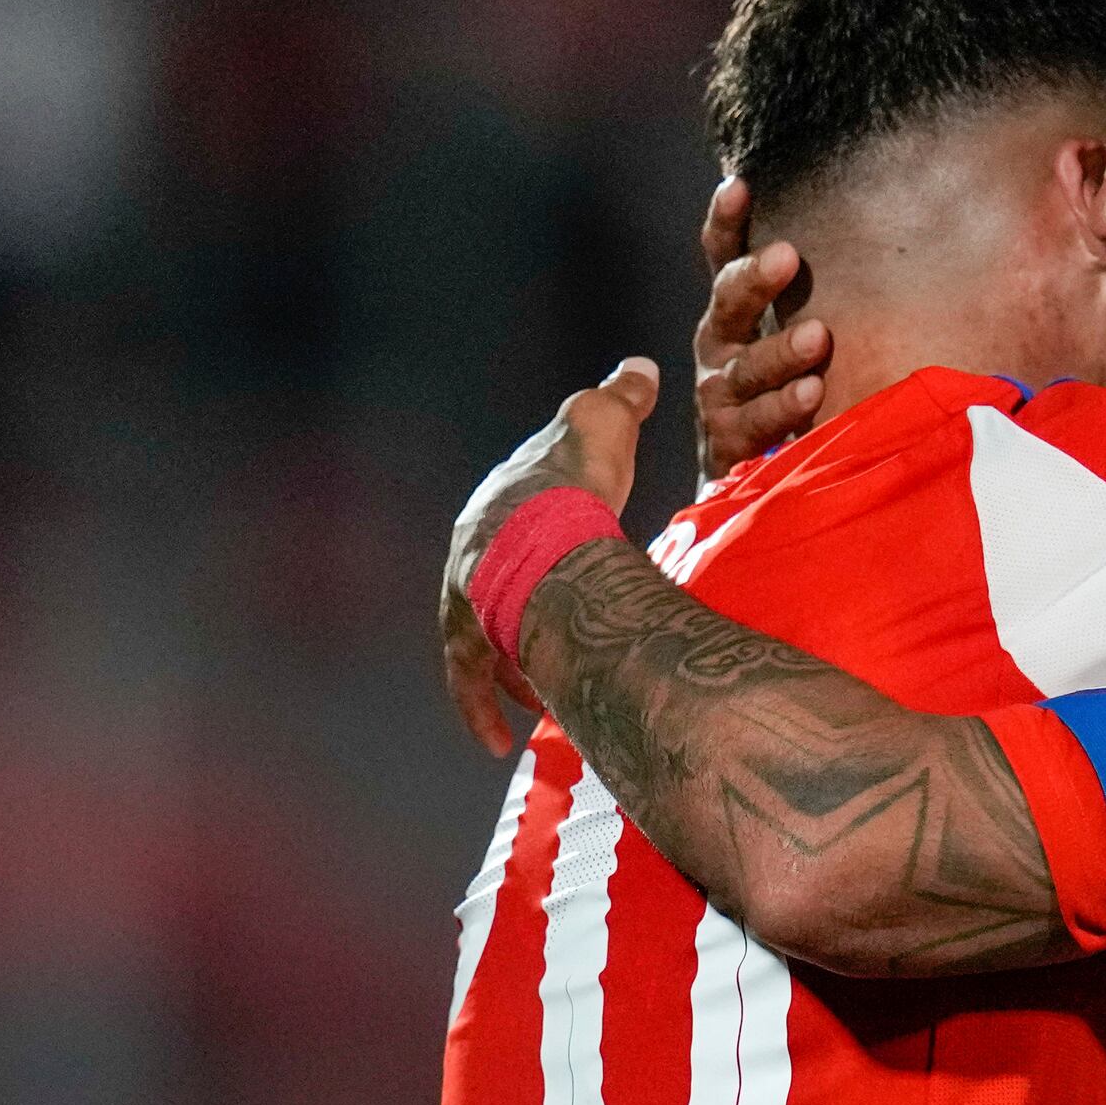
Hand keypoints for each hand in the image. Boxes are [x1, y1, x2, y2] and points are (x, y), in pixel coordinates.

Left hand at [439, 357, 661, 757]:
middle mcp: (466, 559)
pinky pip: (474, 684)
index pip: (500, 535)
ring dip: (498, 674)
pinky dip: (484, 708)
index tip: (542, 578)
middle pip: (478, 598)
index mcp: (491, 512)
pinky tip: (498, 737)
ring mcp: (467, 602)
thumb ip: (621, 399)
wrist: (545, 532)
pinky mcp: (477, 643)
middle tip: (529, 656)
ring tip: (528, 704)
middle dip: (503, 626)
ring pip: (475, 646)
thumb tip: (639, 367)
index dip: (524, 554)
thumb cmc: (575, 479)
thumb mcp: (602, 421)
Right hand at [695, 176, 829, 479]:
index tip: (739, 185)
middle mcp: (720, 345)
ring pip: (745, 365)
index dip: (726, 222)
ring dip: (780, 350)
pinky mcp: (729, 441)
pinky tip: (813, 394)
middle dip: (755, 278)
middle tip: (786, 256)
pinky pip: (755, 421)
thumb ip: (832, 295)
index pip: (723, 257)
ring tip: (818, 338)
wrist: (751, 474)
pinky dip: (782, 407)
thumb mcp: (803, 337)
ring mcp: (721, 394)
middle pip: (728, 301)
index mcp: (737, 312)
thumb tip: (913, 229)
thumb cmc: (792, 386)